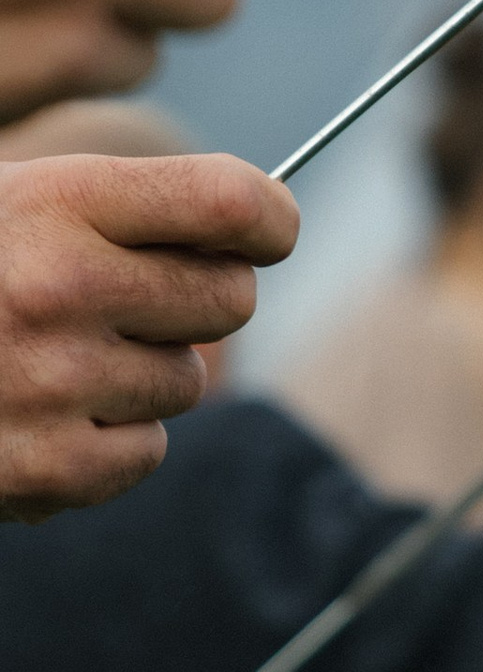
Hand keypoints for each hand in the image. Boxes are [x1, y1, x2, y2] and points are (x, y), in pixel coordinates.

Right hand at [0, 151, 298, 517]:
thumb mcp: (13, 203)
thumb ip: (122, 210)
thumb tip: (255, 228)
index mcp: (58, 200)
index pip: (233, 205)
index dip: (268, 220)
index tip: (265, 233)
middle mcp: (60, 286)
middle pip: (228, 299)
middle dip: (196, 301)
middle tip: (132, 302)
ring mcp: (51, 383)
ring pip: (185, 382)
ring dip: (140, 375)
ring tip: (50, 359)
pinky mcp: (43, 471)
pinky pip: (144, 454)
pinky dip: (107, 443)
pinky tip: (38, 416)